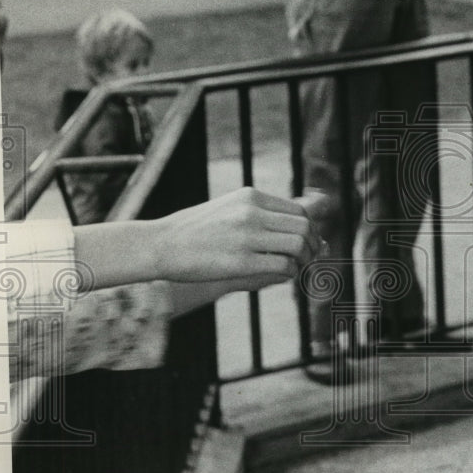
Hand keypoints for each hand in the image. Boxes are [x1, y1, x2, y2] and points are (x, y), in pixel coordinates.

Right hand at [151, 187, 322, 283]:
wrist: (160, 244)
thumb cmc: (195, 230)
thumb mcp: (229, 208)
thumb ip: (260, 213)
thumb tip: (296, 221)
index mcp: (251, 197)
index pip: (298, 211)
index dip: (309, 229)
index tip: (308, 243)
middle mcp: (252, 212)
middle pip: (303, 227)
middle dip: (312, 245)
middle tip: (309, 258)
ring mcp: (247, 236)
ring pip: (298, 245)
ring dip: (304, 260)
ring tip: (296, 268)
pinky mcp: (241, 261)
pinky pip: (283, 266)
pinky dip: (290, 273)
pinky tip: (283, 275)